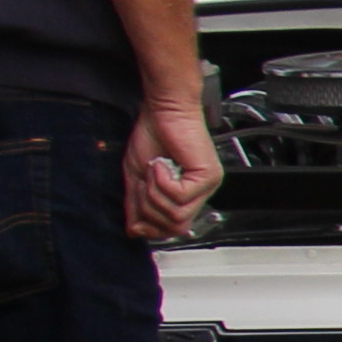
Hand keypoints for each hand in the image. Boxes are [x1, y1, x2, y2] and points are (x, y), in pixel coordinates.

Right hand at [123, 91, 215, 240]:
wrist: (162, 110)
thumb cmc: (153, 136)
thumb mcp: (138, 177)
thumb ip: (136, 205)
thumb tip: (134, 230)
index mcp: (188, 195)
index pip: (175, 229)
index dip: (152, 229)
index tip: (136, 223)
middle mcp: (201, 193)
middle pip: (175, 226)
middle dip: (149, 208)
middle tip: (144, 183)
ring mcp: (207, 185)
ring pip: (175, 214)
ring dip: (154, 193)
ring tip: (153, 170)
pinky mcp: (207, 175)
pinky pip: (178, 195)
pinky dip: (161, 180)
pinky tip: (160, 164)